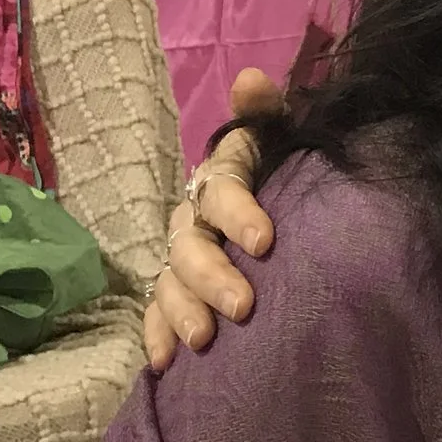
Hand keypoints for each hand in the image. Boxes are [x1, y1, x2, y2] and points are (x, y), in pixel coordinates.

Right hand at [142, 69, 285, 370]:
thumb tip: (250, 79)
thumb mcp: (282, 140)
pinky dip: (157, 335)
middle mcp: (194, 217)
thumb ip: (266, 114)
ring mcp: (181, 256)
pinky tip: (165, 363)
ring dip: (183, 310)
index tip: (266, 242)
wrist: (281, 220)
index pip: (221, 189)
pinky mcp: (177, 292)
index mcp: (222, 178)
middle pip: (190, 244)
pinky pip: (156, 313)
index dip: (239, 213)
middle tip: (243, 307)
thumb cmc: (285, 174)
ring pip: (170, 281)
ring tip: (205, 340)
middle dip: (212, 275)